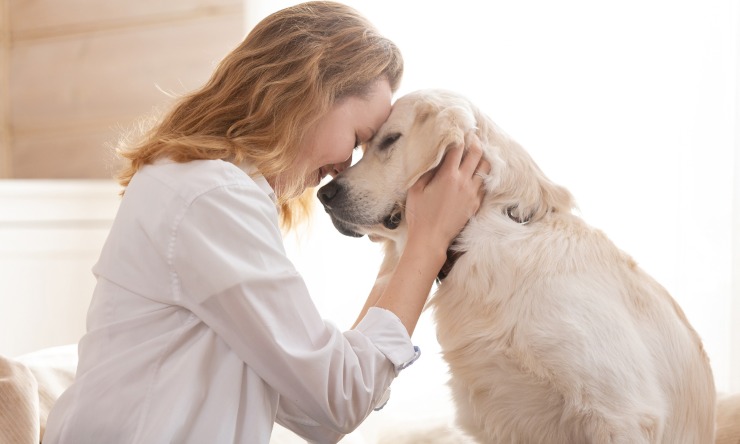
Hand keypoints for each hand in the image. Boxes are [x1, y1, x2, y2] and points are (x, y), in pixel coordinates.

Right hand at [405, 134, 488, 253]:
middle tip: (471, 136)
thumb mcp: (416, 189)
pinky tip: (478, 172)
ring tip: (477, 152)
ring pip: (485, 168)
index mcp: (448, 176)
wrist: (431, 239)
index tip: (458, 129)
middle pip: (476, 154)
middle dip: (474, 142)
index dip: (459, 136)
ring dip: (482, 157)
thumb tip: (433, 157)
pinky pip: (484, 184)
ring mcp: (472, 193)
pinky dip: (483, 175)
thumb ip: (426, 171)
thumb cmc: (419, 214)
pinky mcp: (476, 204)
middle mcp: (464, 182)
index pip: (457, 148)